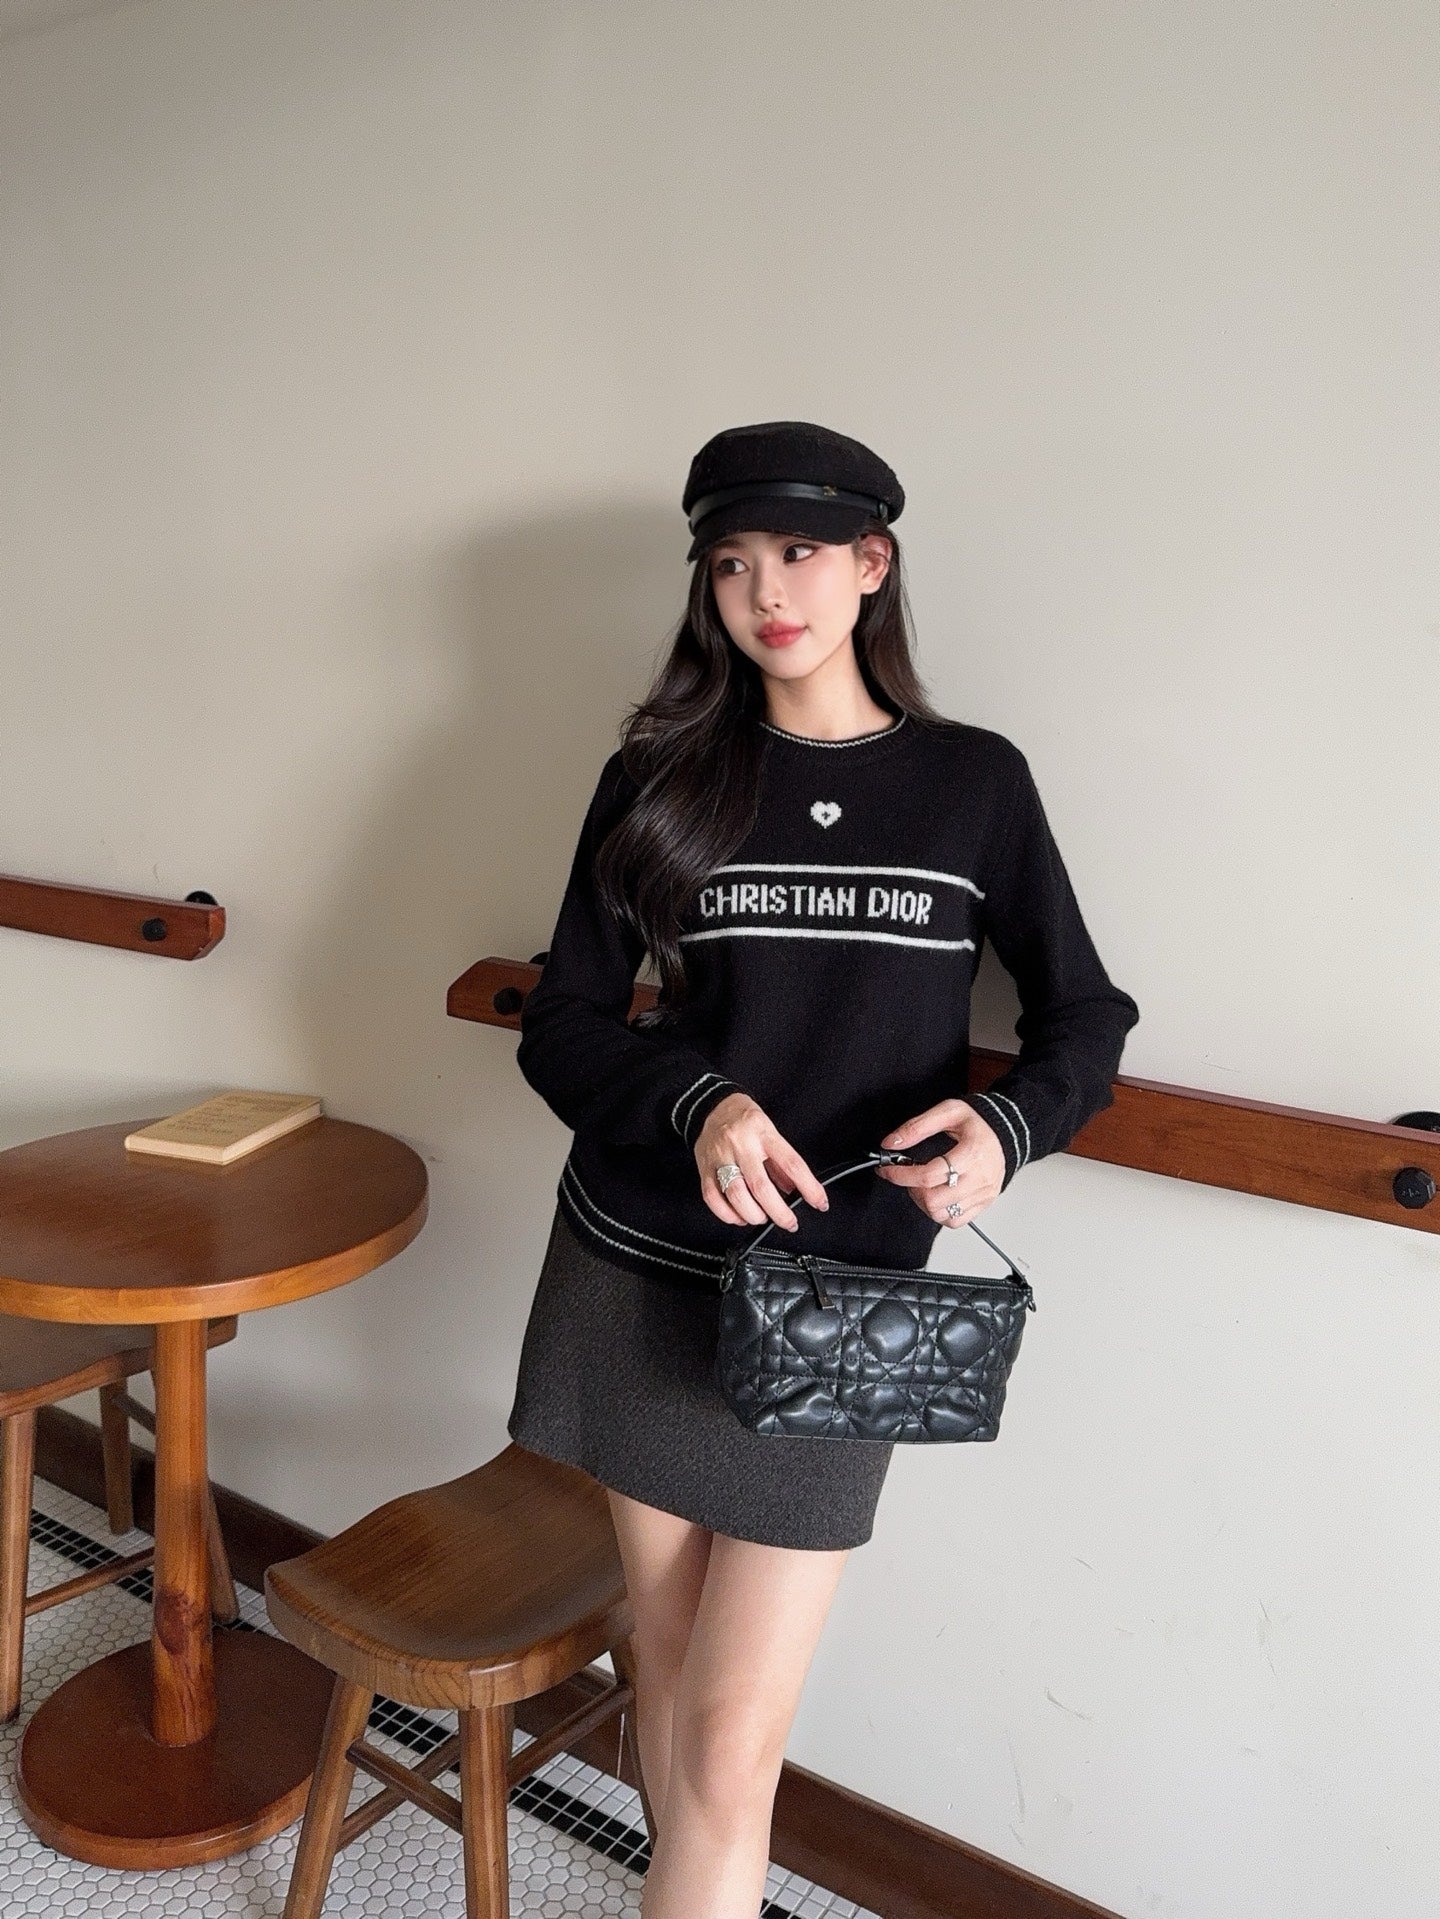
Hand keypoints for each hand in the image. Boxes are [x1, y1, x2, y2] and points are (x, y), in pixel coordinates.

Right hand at [693, 1092, 830, 1232]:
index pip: (791, 1164)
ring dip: (753, 1215)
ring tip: (762, 1218)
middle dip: (779, 1212)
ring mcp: (720, 1157)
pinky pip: (713, 1197)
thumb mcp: (769, 1131)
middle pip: (761, 1187)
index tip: (819, 1203)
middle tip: (789, 1222)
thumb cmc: (742, 1118)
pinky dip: (727, 1214)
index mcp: (763, 1133)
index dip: (809, 1188)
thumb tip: (795, 1189)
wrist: (710, 1106)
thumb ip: (781, 1162)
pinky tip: (738, 1216)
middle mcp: (741, 1146)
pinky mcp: (704, 1168)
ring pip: (736, 1195)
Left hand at [874, 1100, 1004, 1226]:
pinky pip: (955, 1221)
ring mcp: (983, 1194)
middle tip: (909, 1176)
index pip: (928, 1176)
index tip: (887, 1170)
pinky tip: (936, 1194)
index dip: (901, 1175)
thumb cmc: (976, 1123)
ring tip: (923, 1185)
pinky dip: (939, 1212)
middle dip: (911, 1189)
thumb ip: (917, 1127)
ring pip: (942, 1215)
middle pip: (934, 1200)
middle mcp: (980, 1178)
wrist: (1004, 1132)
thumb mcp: (947, 1112)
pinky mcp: (983, 1204)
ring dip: (923, 1202)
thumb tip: (891, 1143)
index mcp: (972, 1153)